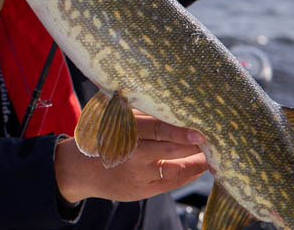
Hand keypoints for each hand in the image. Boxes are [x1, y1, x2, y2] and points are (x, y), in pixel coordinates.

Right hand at [54, 110, 207, 202]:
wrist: (81, 169)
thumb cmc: (103, 137)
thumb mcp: (114, 119)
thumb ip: (140, 112)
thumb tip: (174, 103)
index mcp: (122, 131)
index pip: (155, 128)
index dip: (179, 129)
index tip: (198, 128)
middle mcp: (129, 154)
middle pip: (167, 149)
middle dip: (191, 145)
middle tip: (212, 137)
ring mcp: (136, 174)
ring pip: (173, 168)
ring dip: (195, 161)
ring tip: (212, 151)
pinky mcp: (141, 190)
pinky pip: (171, 183)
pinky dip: (187, 173)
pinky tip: (199, 165)